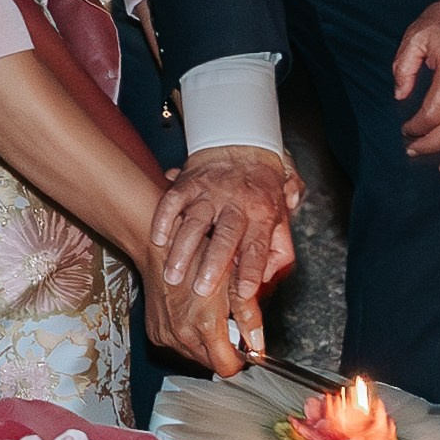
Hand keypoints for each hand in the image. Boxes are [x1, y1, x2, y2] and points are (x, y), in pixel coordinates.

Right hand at [138, 243, 252, 378]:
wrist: (163, 249)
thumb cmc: (198, 257)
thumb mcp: (233, 282)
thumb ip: (249, 316)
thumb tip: (259, 344)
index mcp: (205, 325)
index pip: (227, 368)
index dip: (240, 360)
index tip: (244, 350)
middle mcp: (183, 335)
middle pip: (211, 364)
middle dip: (222, 350)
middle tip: (226, 324)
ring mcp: (166, 336)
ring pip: (194, 357)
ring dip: (204, 344)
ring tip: (207, 315)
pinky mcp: (155, 334)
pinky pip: (177, 346)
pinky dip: (187, 336)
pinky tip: (190, 315)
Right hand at [150, 147, 298, 334]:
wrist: (243, 146)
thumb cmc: (261, 188)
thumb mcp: (281, 216)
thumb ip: (278, 248)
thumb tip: (268, 276)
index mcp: (262, 213)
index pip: (258, 246)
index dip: (251, 270)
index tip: (244, 293)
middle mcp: (236, 202)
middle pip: (226, 235)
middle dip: (213, 263)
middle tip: (202, 289)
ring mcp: (210, 192)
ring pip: (195, 221)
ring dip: (182, 250)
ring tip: (173, 276)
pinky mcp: (188, 183)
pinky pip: (172, 201)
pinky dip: (163, 220)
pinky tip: (157, 240)